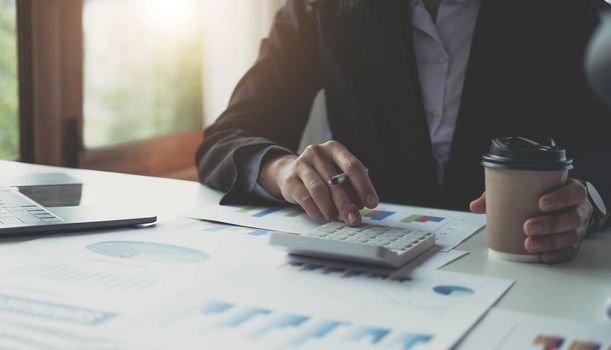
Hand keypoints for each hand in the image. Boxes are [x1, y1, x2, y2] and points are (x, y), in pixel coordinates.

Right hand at [258, 140, 378, 225]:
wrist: (288, 172)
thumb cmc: (321, 174)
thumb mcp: (337, 173)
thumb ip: (350, 186)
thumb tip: (359, 205)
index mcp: (334, 149)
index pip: (353, 166)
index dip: (364, 186)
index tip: (372, 203)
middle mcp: (317, 153)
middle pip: (336, 181)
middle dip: (347, 204)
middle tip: (354, 219)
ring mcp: (301, 164)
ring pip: (319, 190)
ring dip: (330, 208)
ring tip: (334, 217)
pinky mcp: (290, 179)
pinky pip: (305, 199)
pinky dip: (315, 211)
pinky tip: (320, 215)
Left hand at [469, 179, 592, 263]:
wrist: (561, 207)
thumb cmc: (541, 195)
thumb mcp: (524, 188)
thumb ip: (502, 194)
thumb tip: (475, 206)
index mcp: (569, 190)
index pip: (575, 192)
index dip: (561, 198)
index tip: (541, 203)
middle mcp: (577, 209)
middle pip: (572, 217)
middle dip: (550, 224)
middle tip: (528, 227)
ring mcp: (577, 228)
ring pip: (571, 237)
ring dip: (550, 242)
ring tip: (530, 244)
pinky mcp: (574, 244)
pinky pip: (569, 252)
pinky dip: (556, 255)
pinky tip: (543, 257)